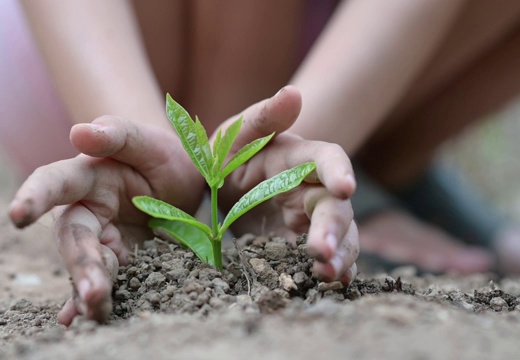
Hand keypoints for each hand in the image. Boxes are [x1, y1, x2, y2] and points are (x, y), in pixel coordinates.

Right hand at [8, 116, 204, 325]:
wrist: (181, 185)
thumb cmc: (160, 157)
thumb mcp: (148, 141)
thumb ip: (117, 134)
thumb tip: (80, 132)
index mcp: (86, 176)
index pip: (54, 183)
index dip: (35, 198)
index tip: (18, 215)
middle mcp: (85, 210)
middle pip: (73, 237)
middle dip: (79, 263)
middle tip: (92, 290)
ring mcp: (99, 239)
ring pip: (86, 264)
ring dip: (89, 289)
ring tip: (97, 311)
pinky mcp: (115, 261)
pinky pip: (102, 281)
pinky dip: (91, 302)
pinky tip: (86, 318)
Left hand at [215, 86, 358, 283]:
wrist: (217, 187)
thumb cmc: (228, 154)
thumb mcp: (234, 135)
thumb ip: (262, 118)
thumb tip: (293, 93)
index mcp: (297, 157)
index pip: (326, 157)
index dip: (338, 171)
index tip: (345, 188)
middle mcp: (311, 187)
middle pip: (334, 205)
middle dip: (333, 227)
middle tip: (322, 250)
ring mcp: (309, 218)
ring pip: (340, 234)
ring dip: (339, 254)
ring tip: (327, 274)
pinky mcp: (301, 243)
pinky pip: (328, 256)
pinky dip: (335, 269)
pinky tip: (332, 283)